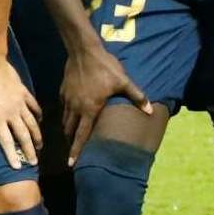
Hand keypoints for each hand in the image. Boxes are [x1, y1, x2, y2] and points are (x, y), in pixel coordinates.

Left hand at [0, 55, 44, 169]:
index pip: (6, 141)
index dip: (12, 155)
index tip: (17, 167)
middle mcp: (11, 113)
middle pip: (24, 136)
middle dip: (29, 151)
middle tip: (34, 162)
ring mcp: (19, 103)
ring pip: (32, 123)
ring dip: (37, 136)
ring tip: (39, 146)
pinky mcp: (24, 92)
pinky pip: (34, 106)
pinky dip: (38, 114)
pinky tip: (39, 121)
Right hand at [60, 44, 150, 162]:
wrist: (83, 50)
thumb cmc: (105, 67)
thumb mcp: (124, 82)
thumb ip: (137, 97)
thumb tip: (150, 111)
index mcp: (90, 109)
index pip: (81, 135)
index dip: (76, 151)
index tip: (71, 164)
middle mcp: (76, 108)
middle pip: (70, 131)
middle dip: (70, 143)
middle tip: (73, 153)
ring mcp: (67, 99)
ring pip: (65, 121)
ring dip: (68, 131)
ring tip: (71, 138)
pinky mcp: (63, 91)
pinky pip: (63, 108)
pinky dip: (66, 116)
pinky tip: (71, 116)